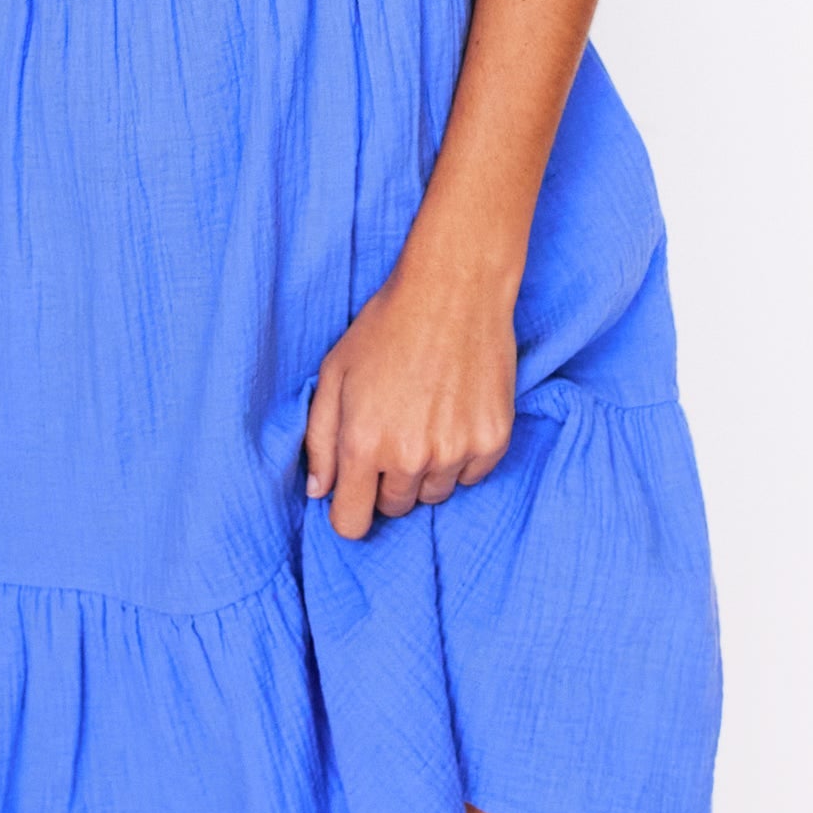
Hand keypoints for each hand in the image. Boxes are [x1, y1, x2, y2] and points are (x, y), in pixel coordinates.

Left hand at [304, 235, 518, 539]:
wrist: (454, 289)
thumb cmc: (386, 327)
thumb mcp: (334, 373)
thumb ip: (319, 438)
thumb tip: (319, 491)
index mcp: (364, 443)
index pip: (351, 523)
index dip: (348, 509)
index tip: (354, 490)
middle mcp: (411, 457)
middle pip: (394, 508)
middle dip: (387, 480)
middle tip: (393, 430)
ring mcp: (456, 451)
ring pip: (433, 494)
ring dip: (425, 469)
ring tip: (425, 416)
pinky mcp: (492, 441)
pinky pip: (470, 476)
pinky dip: (461, 455)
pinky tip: (453, 412)